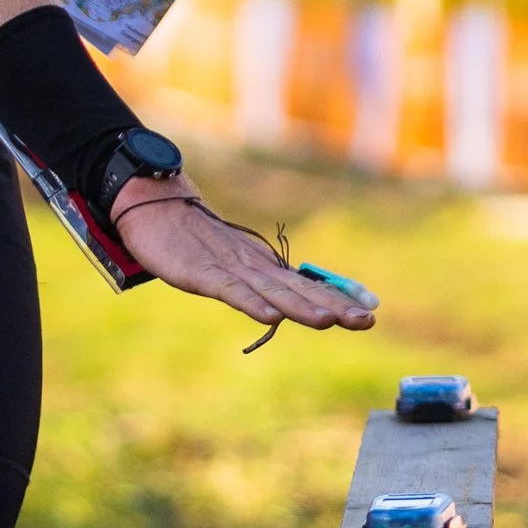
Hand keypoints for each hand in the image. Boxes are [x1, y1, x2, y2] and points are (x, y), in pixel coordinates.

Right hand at [112, 182, 377, 335]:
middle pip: (298, 289)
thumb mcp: (232, 263)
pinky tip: (269, 316)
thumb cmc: (195, 240)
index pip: (307, 284)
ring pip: (271, 291)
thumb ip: (258, 282)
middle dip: (333, 305)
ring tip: (328, 321)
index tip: (371, 309)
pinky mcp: (202, 272)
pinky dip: (251, 303)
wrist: (156, 205)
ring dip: (300, 307)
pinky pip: (230, 291)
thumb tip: (284, 303)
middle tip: (366, 320)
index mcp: (263, 267)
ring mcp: (229, 268)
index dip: (338, 295)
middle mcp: (254, 266)